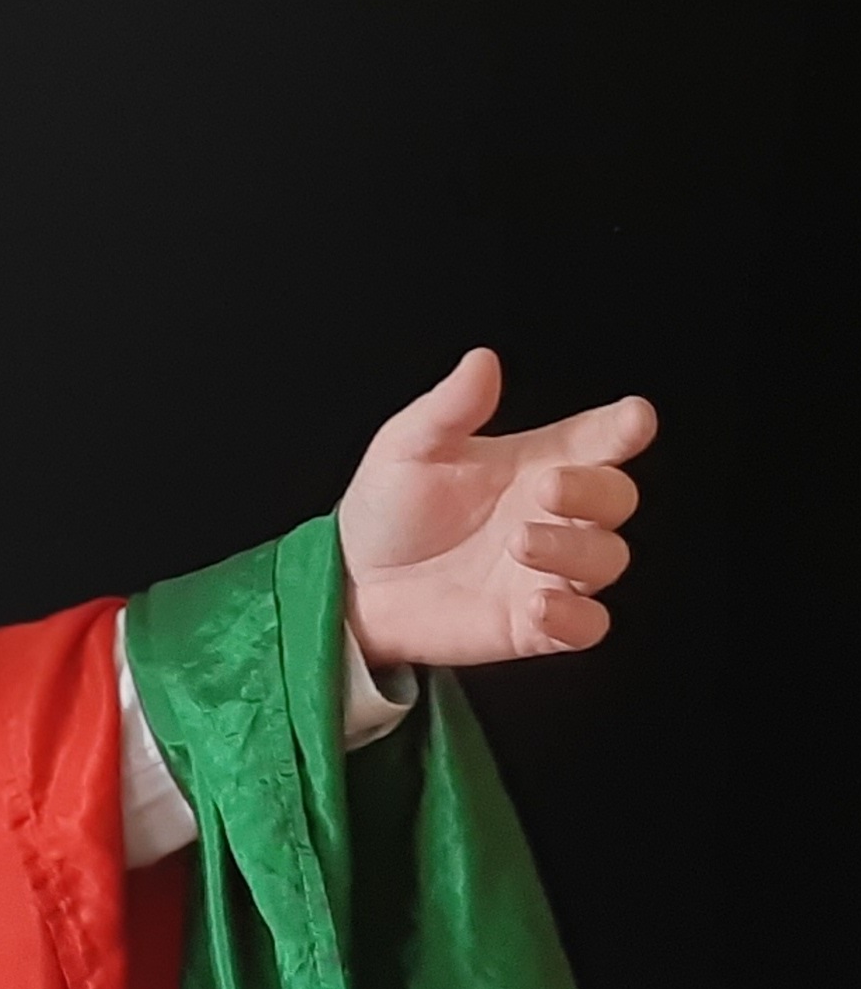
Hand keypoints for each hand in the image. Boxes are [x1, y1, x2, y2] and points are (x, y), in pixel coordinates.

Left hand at [336, 349, 655, 668]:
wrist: (354, 582)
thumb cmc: (389, 508)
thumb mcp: (407, 449)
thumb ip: (448, 409)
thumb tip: (482, 361)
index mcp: (535, 462)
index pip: (596, 440)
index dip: (622, 428)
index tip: (634, 418)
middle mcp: (553, 515)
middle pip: (616, 497)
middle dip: (595, 489)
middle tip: (547, 485)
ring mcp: (549, 570)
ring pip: (606, 559)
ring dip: (575, 549)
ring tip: (520, 541)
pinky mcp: (536, 624)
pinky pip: (586, 627)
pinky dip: (575, 618)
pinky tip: (540, 605)